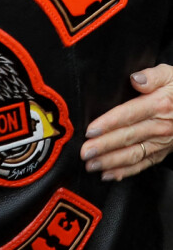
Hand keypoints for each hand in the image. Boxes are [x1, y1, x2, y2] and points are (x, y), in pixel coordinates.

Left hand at [81, 64, 172, 180]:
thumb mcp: (170, 75)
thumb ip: (152, 76)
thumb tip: (136, 79)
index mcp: (158, 105)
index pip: (128, 115)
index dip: (109, 123)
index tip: (91, 130)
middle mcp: (159, 126)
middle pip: (127, 137)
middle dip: (104, 146)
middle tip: (84, 152)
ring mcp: (161, 142)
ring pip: (133, 154)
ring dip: (111, 162)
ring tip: (91, 165)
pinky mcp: (162, 152)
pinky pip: (143, 164)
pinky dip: (125, 172)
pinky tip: (109, 175)